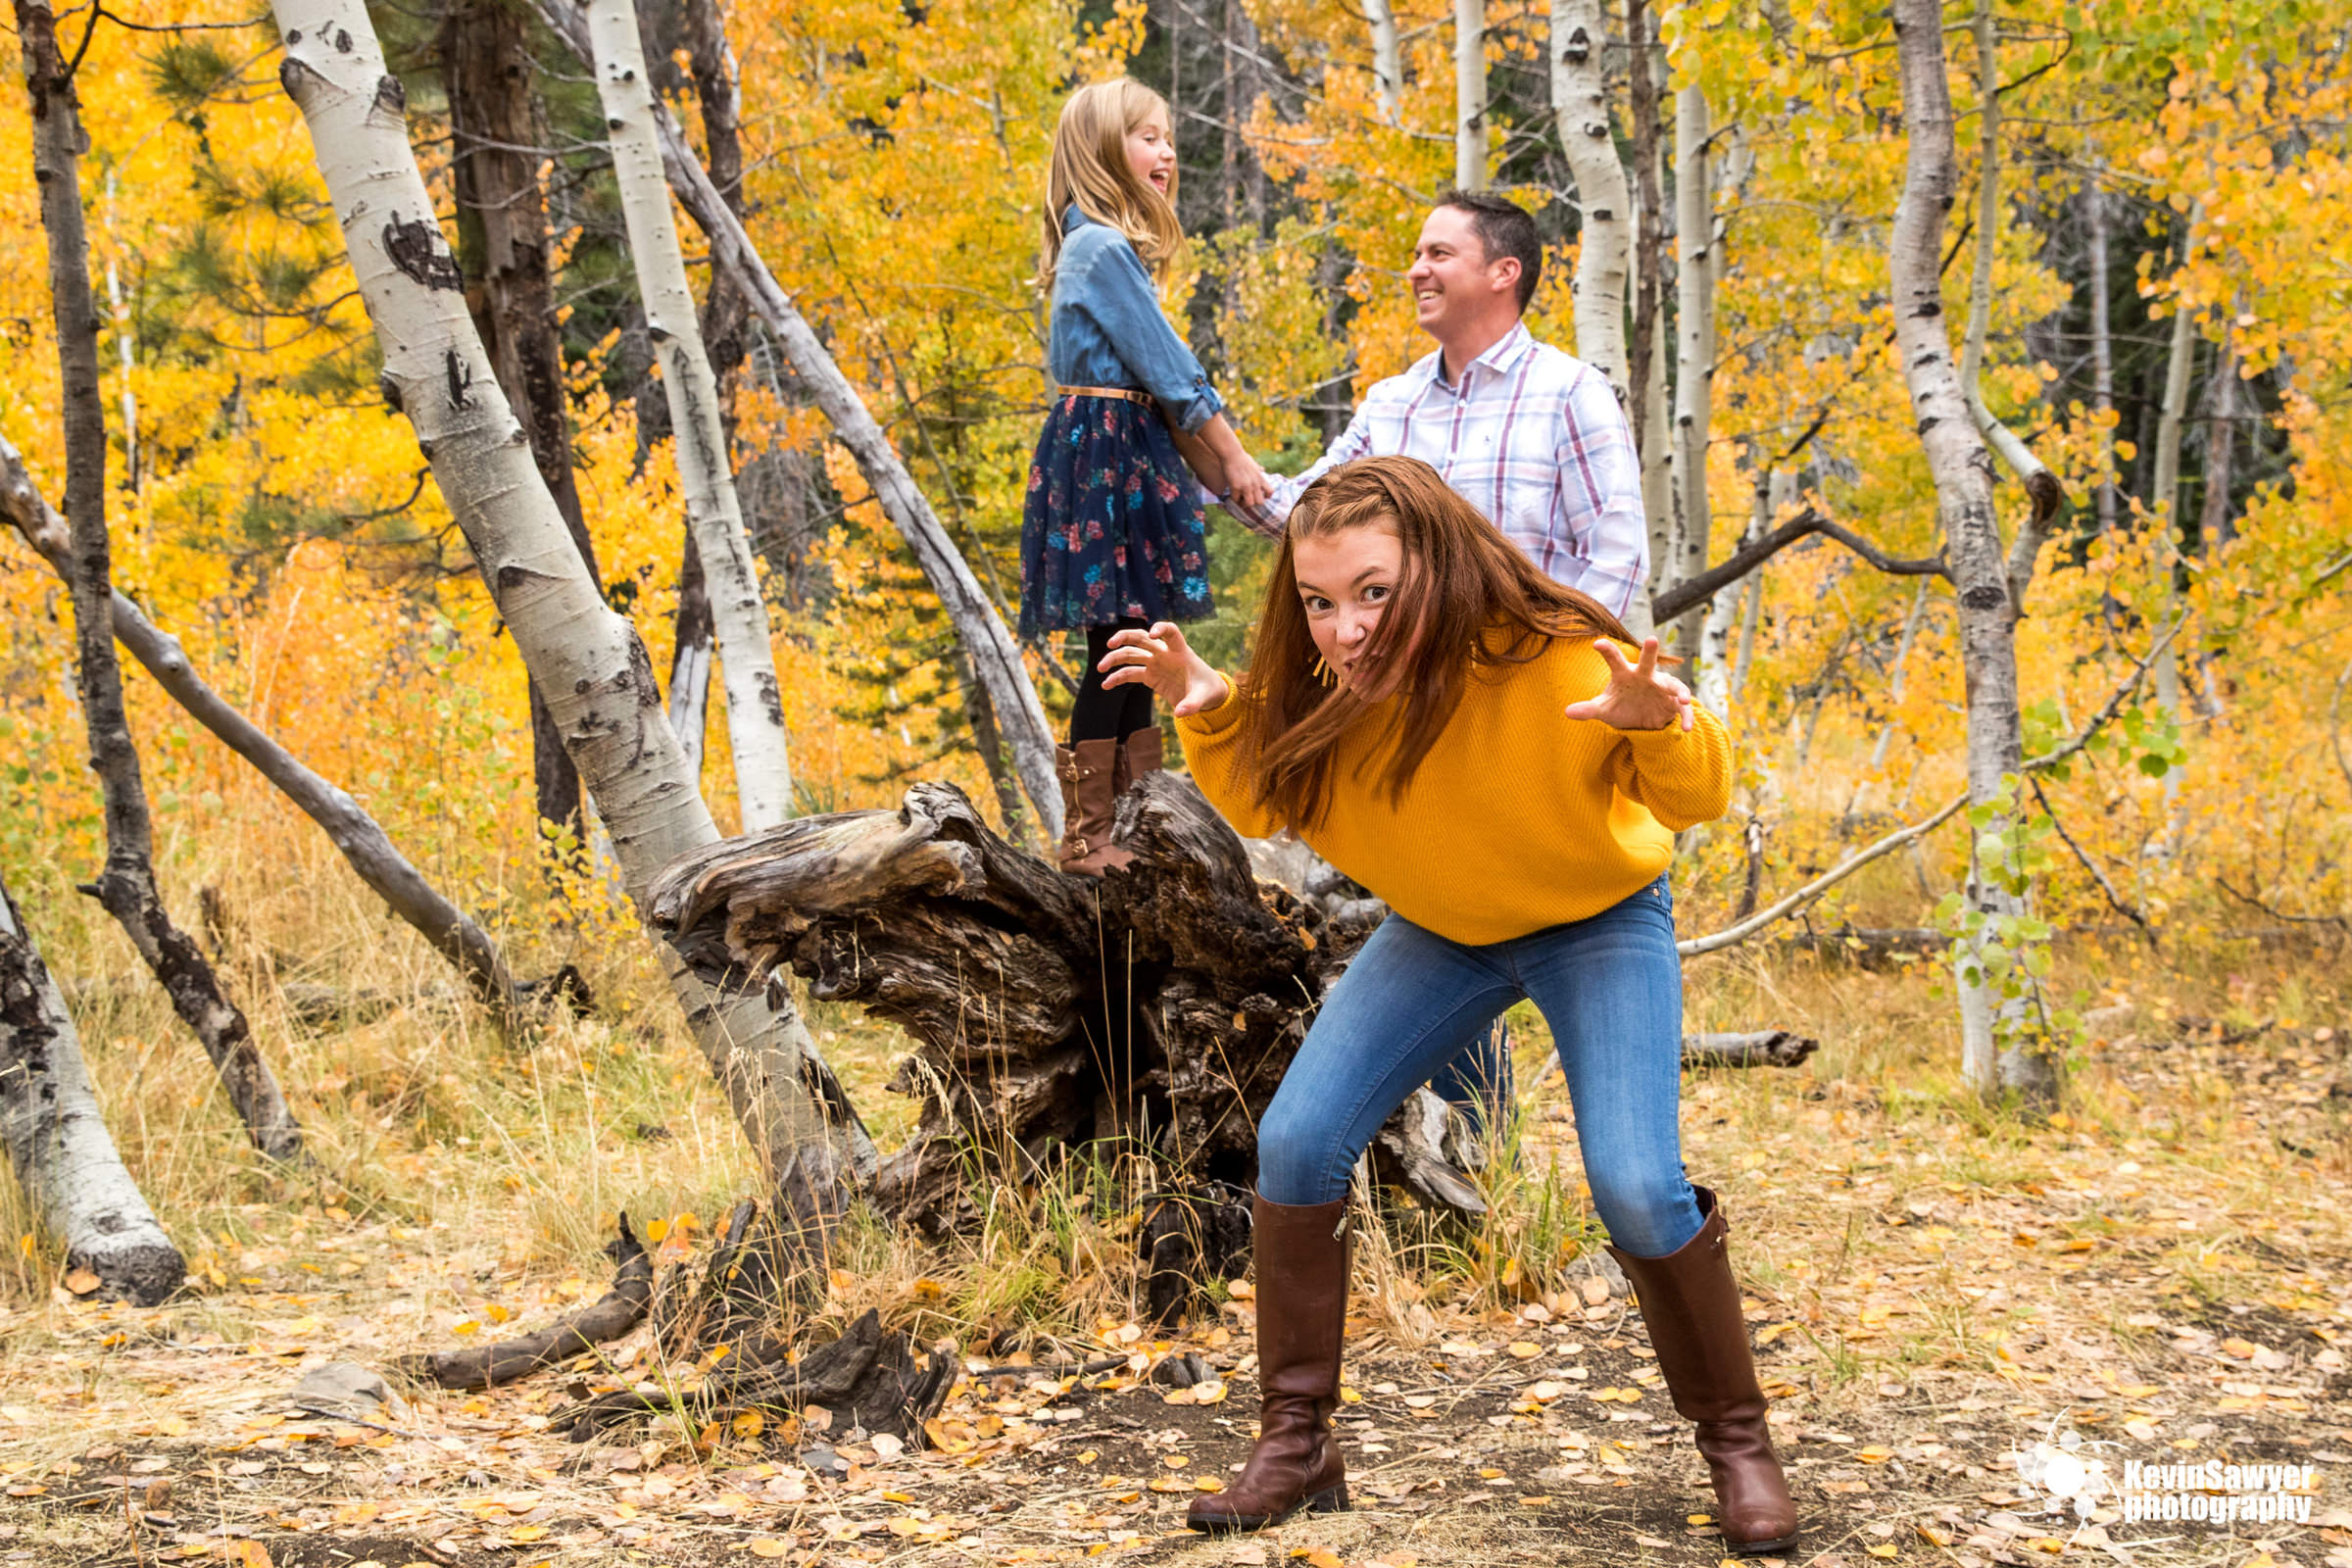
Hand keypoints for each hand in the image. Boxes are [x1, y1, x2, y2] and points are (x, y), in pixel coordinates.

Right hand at [1100, 622, 1229, 716]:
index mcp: (1180, 652)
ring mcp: (1155, 663)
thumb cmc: (1206, 689)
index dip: (1160, 628)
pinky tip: (1106, 685)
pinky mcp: (1150, 675)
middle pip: (1141, 637)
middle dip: (1125, 637)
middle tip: (1110, 644)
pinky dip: (1117, 677)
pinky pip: (1130, 673)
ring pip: (1131, 654)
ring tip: (1100, 668)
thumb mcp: (1204, 698)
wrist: (1204, 694)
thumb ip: (1192, 704)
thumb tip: (1180, 714)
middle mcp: (1164, 653)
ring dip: (1115, 658)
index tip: (1151, 634)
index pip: (1170, 632)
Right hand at [1223, 453, 1271, 511]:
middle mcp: (1255, 484)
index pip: (1270, 492)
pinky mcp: (1236, 487)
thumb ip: (1259, 469)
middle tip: (1248, 498)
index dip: (1266, 496)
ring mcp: (1246, 486)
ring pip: (1249, 504)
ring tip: (1240, 498)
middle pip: (1260, 502)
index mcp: (1261, 479)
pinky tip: (1232, 494)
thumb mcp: (1254, 464)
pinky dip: (1234, 499)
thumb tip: (1262, 469)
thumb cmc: (1242, 457)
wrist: (1232, 454)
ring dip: (1244, 503)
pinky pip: (1236, 500)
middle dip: (1254, 502)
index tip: (1260, 495)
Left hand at [1561, 637, 1695, 731]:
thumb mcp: (1604, 709)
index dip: (1607, 651)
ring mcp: (1661, 687)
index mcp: (1625, 674)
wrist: (1641, 719)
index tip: (1596, 643)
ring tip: (1683, 699)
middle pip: (1648, 662)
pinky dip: (1686, 717)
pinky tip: (1687, 729)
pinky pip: (1682, 708)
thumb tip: (1567, 712)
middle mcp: (1644, 676)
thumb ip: (1588, 709)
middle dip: (1650, 652)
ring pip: (1672, 684)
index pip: (1614, 660)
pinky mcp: (1673, 702)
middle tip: (1651, 639)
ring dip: (1678, 690)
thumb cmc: (1621, 706)